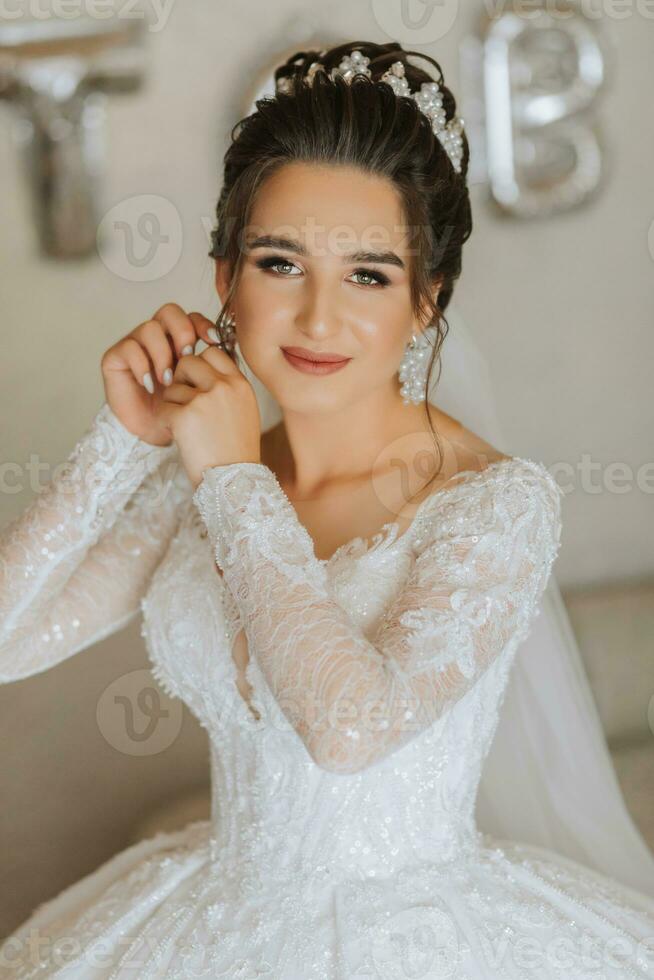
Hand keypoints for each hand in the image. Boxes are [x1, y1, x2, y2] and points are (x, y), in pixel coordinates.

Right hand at [100, 303, 219, 446]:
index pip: (191, 317)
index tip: (213, 340)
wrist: (156, 433)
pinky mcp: (115, 358)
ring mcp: (135, 345)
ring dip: (162, 353)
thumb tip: (231, 344)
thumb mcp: (202, 386)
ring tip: (168, 380)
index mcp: (179, 341)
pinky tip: (149, 385)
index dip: (202, 324)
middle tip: (187, 357)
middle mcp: (158, 338)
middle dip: (182, 331)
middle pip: (169, 312)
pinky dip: (142, 366)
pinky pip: (128, 348)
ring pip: (149, 328)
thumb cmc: (180, 411)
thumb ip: (214, 364)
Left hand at [156, 315, 260, 488]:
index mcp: (240, 384)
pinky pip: (164, 408)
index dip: (201, 366)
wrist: (234, 481)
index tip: (198, 384)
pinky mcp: (185, 416)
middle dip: (182, 380)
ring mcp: (204, 400)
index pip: (213, 352)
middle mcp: (224, 386)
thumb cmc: (237, 450)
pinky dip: (166, 422)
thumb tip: (205, 368)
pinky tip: (179, 437)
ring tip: (187, 427)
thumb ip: (228, 387)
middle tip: (186, 404)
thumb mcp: (244, 410)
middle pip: (189, 361)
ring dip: (173, 404)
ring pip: (173, 386)